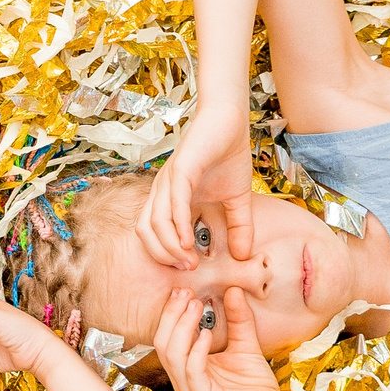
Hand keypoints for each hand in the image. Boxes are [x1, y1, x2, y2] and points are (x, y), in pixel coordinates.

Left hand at [137, 103, 255, 267]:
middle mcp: (163, 192)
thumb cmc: (227, 155)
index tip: (188, 269)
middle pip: (145, 233)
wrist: (228, 121)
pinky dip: (177, 225)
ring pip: (154, 222)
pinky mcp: (180, 169)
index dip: (165, 255)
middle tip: (187, 269)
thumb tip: (243, 255)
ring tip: (188, 260)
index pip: (154, 234)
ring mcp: (168, 181)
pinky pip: (173, 202)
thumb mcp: (237, 199)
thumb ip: (239, 226)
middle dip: (163, 256)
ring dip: (169, 246)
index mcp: (170, 199)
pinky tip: (188, 241)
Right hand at [152, 286, 289, 390]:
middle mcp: (182, 378)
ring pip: (172, 355)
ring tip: (196, 307)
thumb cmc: (255, 385)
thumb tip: (233, 290)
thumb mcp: (244, 344)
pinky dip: (196, 350)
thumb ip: (238, 320)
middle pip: (162, 343)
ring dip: (182, 327)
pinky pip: (192, 370)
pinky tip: (206, 334)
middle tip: (186, 294)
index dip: (172, 312)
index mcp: (186, 366)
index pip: (167, 336)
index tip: (184, 291)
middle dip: (172, 315)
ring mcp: (189, 390)